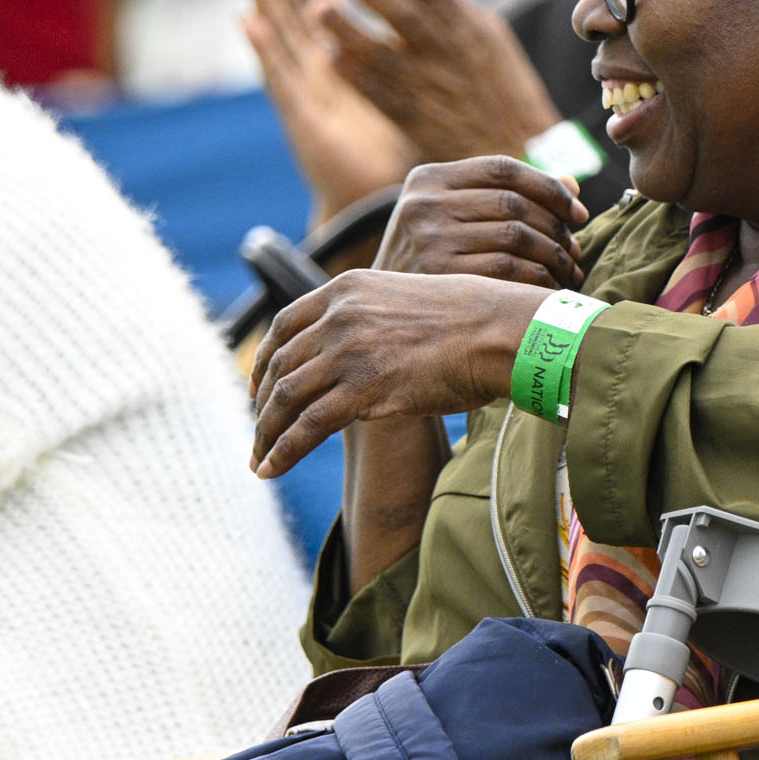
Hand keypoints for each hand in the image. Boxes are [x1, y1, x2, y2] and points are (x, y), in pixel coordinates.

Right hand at [238, 0, 417, 219]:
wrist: (381, 201)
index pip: (328, 10)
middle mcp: (322, 75)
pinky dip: (264, 47)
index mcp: (349, 65)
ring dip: (265, 1)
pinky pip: (281, 76)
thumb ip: (415, 40)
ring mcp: (308, 94)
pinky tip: (247, 19)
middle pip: (297, 15)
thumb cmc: (399, 145)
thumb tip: (432, 12)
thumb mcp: (412, 85)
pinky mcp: (302, 117)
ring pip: (282, 38)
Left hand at [249, 270, 552, 476]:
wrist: (501, 332)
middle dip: (262, 405)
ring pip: (284, 399)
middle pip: (279, 365)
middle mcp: (339, 316)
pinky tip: (271, 470)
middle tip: (259, 432)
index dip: (264, 359)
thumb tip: (364, 350)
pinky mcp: (362, 389)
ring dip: (266, 434)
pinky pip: (306, 427)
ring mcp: (348, 351)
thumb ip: (374, 319)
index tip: (257, 387)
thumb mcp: (408, 301)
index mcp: (347, 289)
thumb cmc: (473, 322)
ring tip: (260, 460)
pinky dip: (282, 452)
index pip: (285, 325)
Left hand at [318, 0, 565, 160]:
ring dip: (350, 30)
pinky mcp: (416, 121)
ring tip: (318, 6)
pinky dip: (357, 77)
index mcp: (472, 30)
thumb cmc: (502, 89)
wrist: (516, 152)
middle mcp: (451, 55)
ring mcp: (432, 89)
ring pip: (385, 55)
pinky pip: (382, 96)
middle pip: (405, 17)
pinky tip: (331, 58)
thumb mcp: (490, 35)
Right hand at [376, 155, 587, 286]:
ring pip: (516, 238)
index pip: (503, 168)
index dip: (548, 187)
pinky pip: (508, 272)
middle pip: (514, 204)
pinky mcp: (440, 277)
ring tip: (569, 271)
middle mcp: (424, 204)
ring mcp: (429, 240)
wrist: (377, 312)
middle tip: (576, 249)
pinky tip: (550, 290)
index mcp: (428, 179)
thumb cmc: (428, 261)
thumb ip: (505, 195)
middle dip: (556, 227)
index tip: (578, 213)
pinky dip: (539, 280)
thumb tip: (571, 184)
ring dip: (554, 256)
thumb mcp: (451, 216)